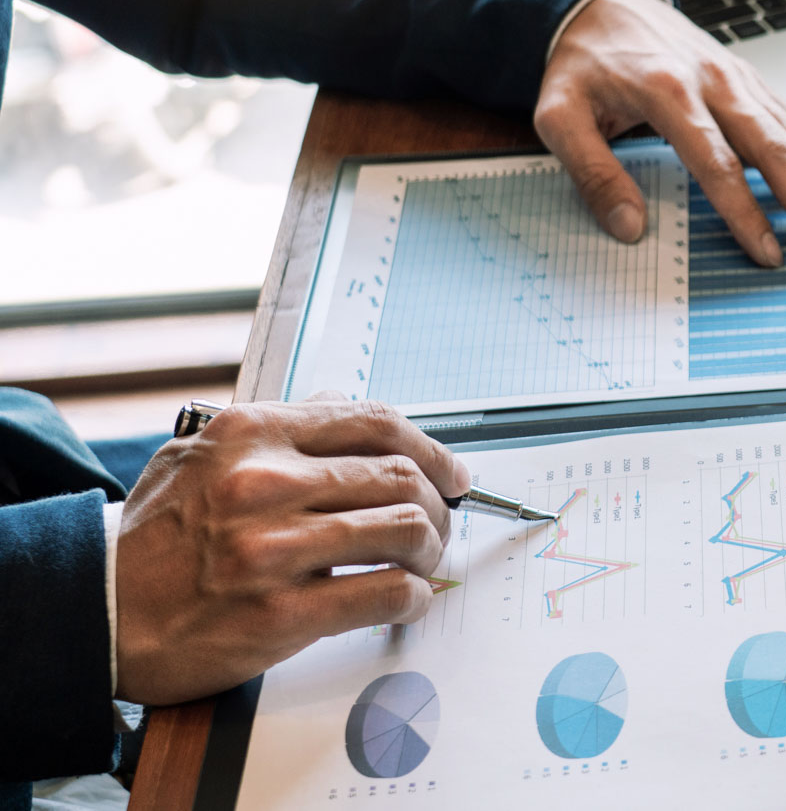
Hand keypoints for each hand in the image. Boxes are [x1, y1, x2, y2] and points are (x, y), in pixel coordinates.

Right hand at [112, 397, 470, 704]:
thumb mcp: (200, 456)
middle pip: (400, 475)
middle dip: (438, 502)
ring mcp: (272, 550)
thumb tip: (343, 408)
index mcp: (251, 434)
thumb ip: (276, 430)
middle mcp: (263, 483)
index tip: (452, 470)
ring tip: (422, 562)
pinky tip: (405, 600)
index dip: (431, 446)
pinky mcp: (279, 613)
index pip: (373, 420)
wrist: (96, 614)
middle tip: (441, 521)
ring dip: (430, 549)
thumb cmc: (154, 540)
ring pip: (405, 529)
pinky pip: (384, 593)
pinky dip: (412, 597)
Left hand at [536, 0, 785, 266]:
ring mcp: (739, 78)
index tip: (767, 254)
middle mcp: (715, 82)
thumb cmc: (582, 64)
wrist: (604, 3)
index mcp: (668, 92)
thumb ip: (591, 172)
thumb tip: (628, 227)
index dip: (745, 212)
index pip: (717, 162)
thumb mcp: (558, 115)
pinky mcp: (751, 79)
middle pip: (773, 148)